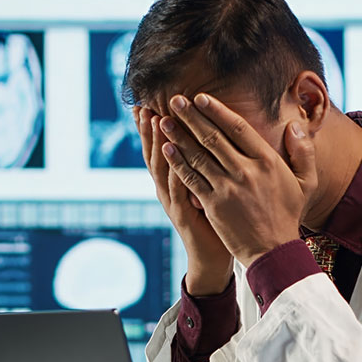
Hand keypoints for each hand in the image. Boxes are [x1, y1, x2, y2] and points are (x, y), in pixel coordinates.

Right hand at [135, 106, 232, 294]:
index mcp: (175, 181)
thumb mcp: (209, 188)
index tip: (148, 102)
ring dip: (157, 141)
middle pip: (155, 153)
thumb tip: (211, 138)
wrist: (213, 259)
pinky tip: (169, 150)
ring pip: (162, 166)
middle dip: (148, 128)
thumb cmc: (217, 221)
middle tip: (143, 104)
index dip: (154, 127)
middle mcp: (168, 189)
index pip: (163, 148)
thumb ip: (206, 165)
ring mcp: (173, 202)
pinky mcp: (183, 214)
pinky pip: (177, 186)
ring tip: (153, 117)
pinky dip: (173, 167)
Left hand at [160, 94, 317, 266]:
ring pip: (198, 156)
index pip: (238, 128)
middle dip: (192, 117)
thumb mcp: (306, 182)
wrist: (274, 251)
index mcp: (268, 162)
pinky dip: (178, 163)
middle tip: (175, 100)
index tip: (201, 98)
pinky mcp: (213, 205)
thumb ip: (303, 151)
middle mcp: (246, 171)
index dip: (217, 111)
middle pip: (213, 137)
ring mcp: (228, 188)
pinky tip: (166, 149)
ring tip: (163, 120)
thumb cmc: (289, 215)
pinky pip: (191, 179)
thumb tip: (295, 125)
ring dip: (178, 136)